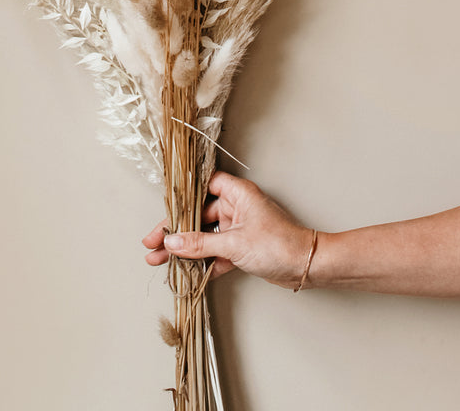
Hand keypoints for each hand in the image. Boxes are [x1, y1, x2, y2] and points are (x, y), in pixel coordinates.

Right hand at [142, 171, 313, 287]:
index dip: (180, 199)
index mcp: (236, 193)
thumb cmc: (279, 244)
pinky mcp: (242, 247)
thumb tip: (172, 242)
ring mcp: (238, 228)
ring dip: (185, 249)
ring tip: (160, 260)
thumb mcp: (234, 243)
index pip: (201, 188)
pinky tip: (185, 272)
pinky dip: (201, 261)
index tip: (163, 213)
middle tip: (152, 244)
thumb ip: (200, 244)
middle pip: (197, 215)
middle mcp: (236, 207)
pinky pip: (215, 252)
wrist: (307, 266)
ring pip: (204, 236)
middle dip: (175, 232)